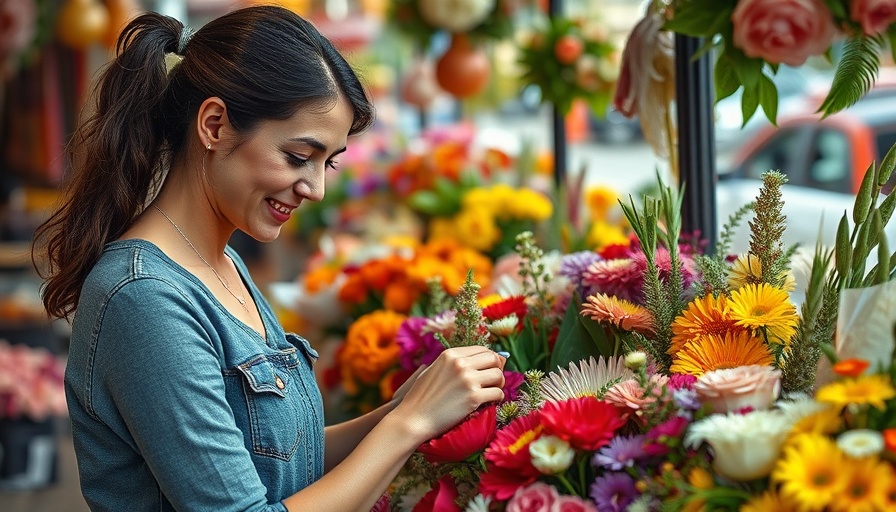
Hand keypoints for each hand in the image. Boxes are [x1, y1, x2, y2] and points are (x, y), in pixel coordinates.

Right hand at [391, 346, 505, 441]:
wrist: (413, 419)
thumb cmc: (421, 397)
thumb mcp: (433, 370)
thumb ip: (453, 363)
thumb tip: (478, 360)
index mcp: (450, 355)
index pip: (482, 349)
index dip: (491, 359)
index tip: (491, 368)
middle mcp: (460, 364)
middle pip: (494, 359)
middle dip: (498, 369)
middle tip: (494, 381)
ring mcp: (467, 380)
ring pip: (499, 375)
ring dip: (499, 384)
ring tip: (492, 391)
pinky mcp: (473, 397)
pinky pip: (498, 393)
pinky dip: (498, 398)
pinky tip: (491, 402)